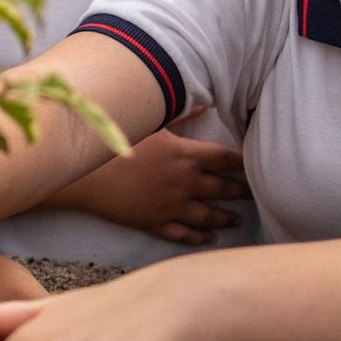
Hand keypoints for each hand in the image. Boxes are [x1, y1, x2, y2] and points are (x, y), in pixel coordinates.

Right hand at [63, 114, 247, 244]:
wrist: (87, 175)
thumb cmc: (117, 143)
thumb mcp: (151, 123)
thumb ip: (181, 114)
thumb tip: (203, 102)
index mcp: (186, 155)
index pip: (226, 159)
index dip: (242, 162)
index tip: (253, 164)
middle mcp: (185, 183)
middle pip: (222, 188)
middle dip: (240, 191)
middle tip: (252, 193)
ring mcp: (172, 206)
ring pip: (209, 216)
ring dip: (225, 217)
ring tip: (236, 219)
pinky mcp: (156, 223)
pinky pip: (184, 234)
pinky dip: (199, 238)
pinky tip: (209, 238)